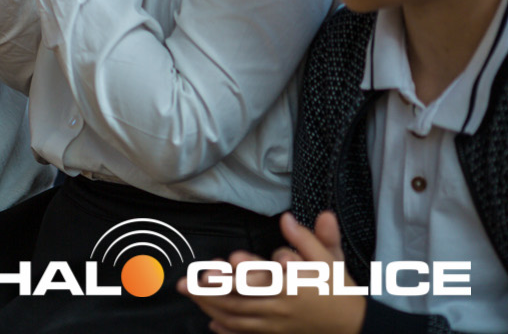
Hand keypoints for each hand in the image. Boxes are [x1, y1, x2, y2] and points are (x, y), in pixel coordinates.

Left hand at [177, 212, 365, 333]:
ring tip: (191, 294)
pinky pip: (247, 333)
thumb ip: (308, 239)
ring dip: (212, 306)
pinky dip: (228, 330)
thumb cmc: (338, 290)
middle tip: (188, 281)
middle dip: (212, 290)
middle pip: (241, 299)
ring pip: (238, 317)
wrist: (353, 326)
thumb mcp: (329, 260)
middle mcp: (281, 306)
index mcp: (293, 285)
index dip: (244, 269)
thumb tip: (287, 219)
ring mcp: (277, 324)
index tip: (228, 260)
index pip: (264, 276)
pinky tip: (212, 323)